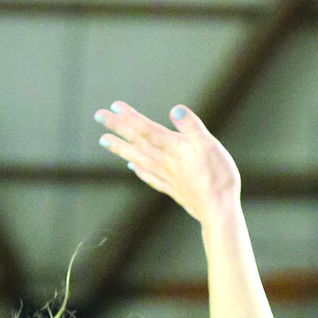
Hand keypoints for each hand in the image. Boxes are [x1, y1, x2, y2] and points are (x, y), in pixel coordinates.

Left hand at [94, 102, 238, 223]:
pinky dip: (138, 170)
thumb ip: (191, 126)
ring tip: (104, 140)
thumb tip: (175, 109)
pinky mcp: (172, 189)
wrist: (218, 211)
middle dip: (117, 128)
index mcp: (173, 148)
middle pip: (137, 141)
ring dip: (120, 148)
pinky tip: (132, 167)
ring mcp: (167, 176)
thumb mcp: (209, 145)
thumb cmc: (218, 177)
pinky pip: (150, 177)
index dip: (130, 117)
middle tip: (99, 116)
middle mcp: (165, 162)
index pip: (146, 128)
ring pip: (138, 158)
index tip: (114, 106)